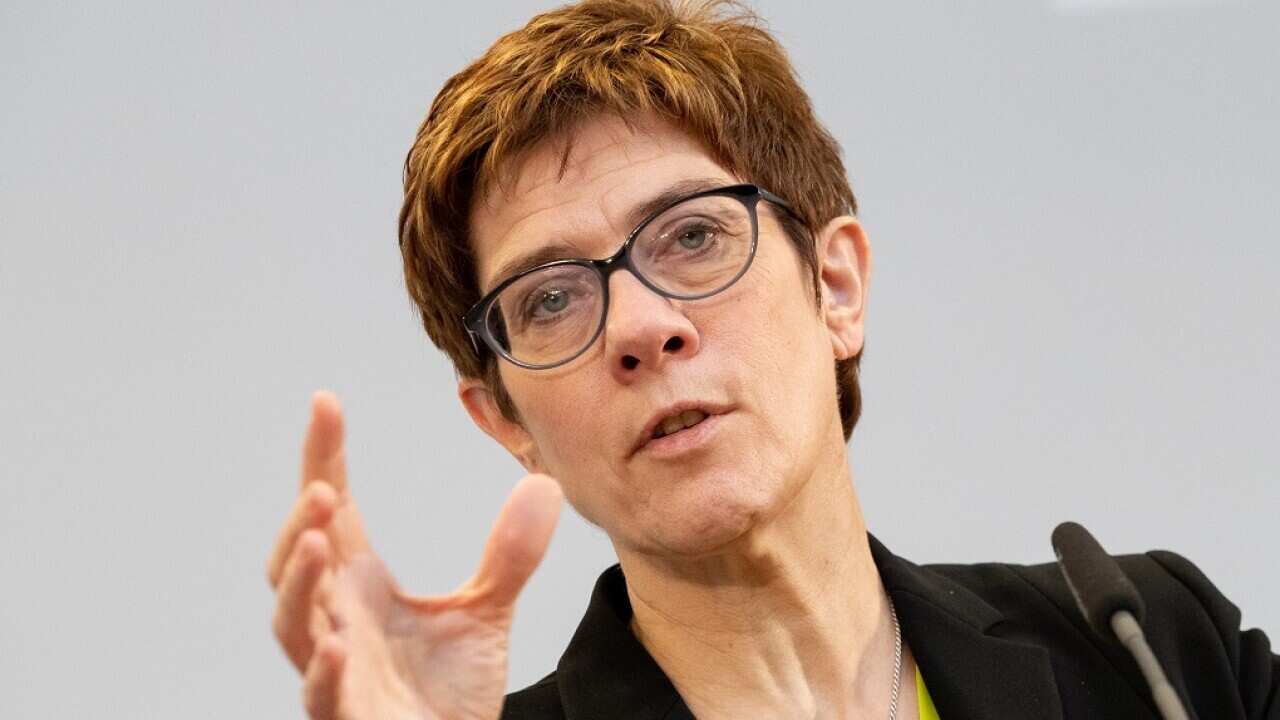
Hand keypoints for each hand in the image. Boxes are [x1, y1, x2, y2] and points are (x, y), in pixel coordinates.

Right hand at [267, 391, 562, 719]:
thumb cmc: (445, 694)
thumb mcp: (486, 612)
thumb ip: (509, 555)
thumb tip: (543, 486)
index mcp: (360, 587)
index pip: (333, 512)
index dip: (322, 457)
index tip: (326, 402)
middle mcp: (337, 621)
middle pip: (295, 563)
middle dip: (300, 523)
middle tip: (322, 484)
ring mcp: (335, 671)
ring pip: (293, 624)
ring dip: (300, 583)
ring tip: (317, 539)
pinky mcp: (347, 718)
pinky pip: (323, 696)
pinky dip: (324, 672)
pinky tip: (337, 646)